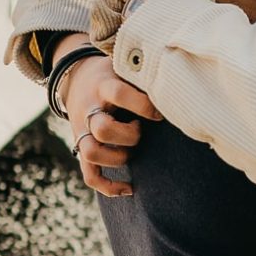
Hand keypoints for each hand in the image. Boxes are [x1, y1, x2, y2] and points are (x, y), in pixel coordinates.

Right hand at [58, 55, 161, 197]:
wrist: (77, 77)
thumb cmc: (114, 74)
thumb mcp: (125, 66)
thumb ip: (144, 75)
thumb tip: (178, 83)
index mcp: (103, 86)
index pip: (118, 95)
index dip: (142, 106)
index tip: (159, 113)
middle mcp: (90, 109)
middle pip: (103, 129)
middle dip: (129, 136)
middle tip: (141, 129)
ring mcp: (82, 130)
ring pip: (91, 153)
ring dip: (118, 158)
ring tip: (133, 150)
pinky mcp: (81, 147)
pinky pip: (89, 174)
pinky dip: (108, 186)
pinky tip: (129, 189)